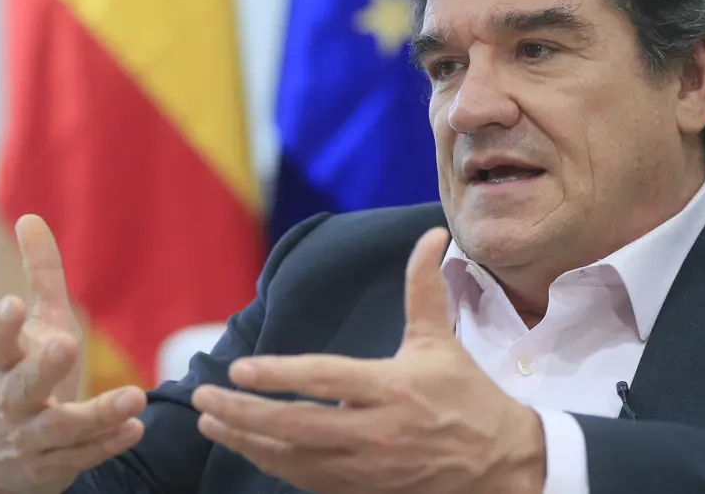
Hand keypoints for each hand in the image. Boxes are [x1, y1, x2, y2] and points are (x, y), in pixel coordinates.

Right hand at [0, 215, 146, 493]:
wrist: (3, 457)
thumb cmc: (26, 373)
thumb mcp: (35, 326)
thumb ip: (39, 276)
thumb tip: (31, 217)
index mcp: (4, 363)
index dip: (1, 325)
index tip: (12, 302)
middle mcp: (11, 401)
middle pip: (22, 386)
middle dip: (43, 367)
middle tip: (67, 344)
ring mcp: (30, 438)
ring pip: (61, 429)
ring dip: (97, 414)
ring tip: (134, 398)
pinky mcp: (52, 466)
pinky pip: (81, 456)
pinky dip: (107, 445)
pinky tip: (135, 429)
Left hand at [190, 228, 546, 493]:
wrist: (500, 462)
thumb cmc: (466, 396)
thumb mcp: (440, 341)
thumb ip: (424, 287)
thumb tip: (430, 235)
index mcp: (392, 388)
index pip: (326, 379)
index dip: (280, 375)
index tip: (239, 369)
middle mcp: (375, 430)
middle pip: (297, 426)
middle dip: (244, 413)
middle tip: (204, 398)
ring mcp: (367, 467)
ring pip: (294, 459)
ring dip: (247, 441)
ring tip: (210, 421)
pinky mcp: (363, 489)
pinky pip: (306, 479)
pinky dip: (272, 463)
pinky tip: (246, 446)